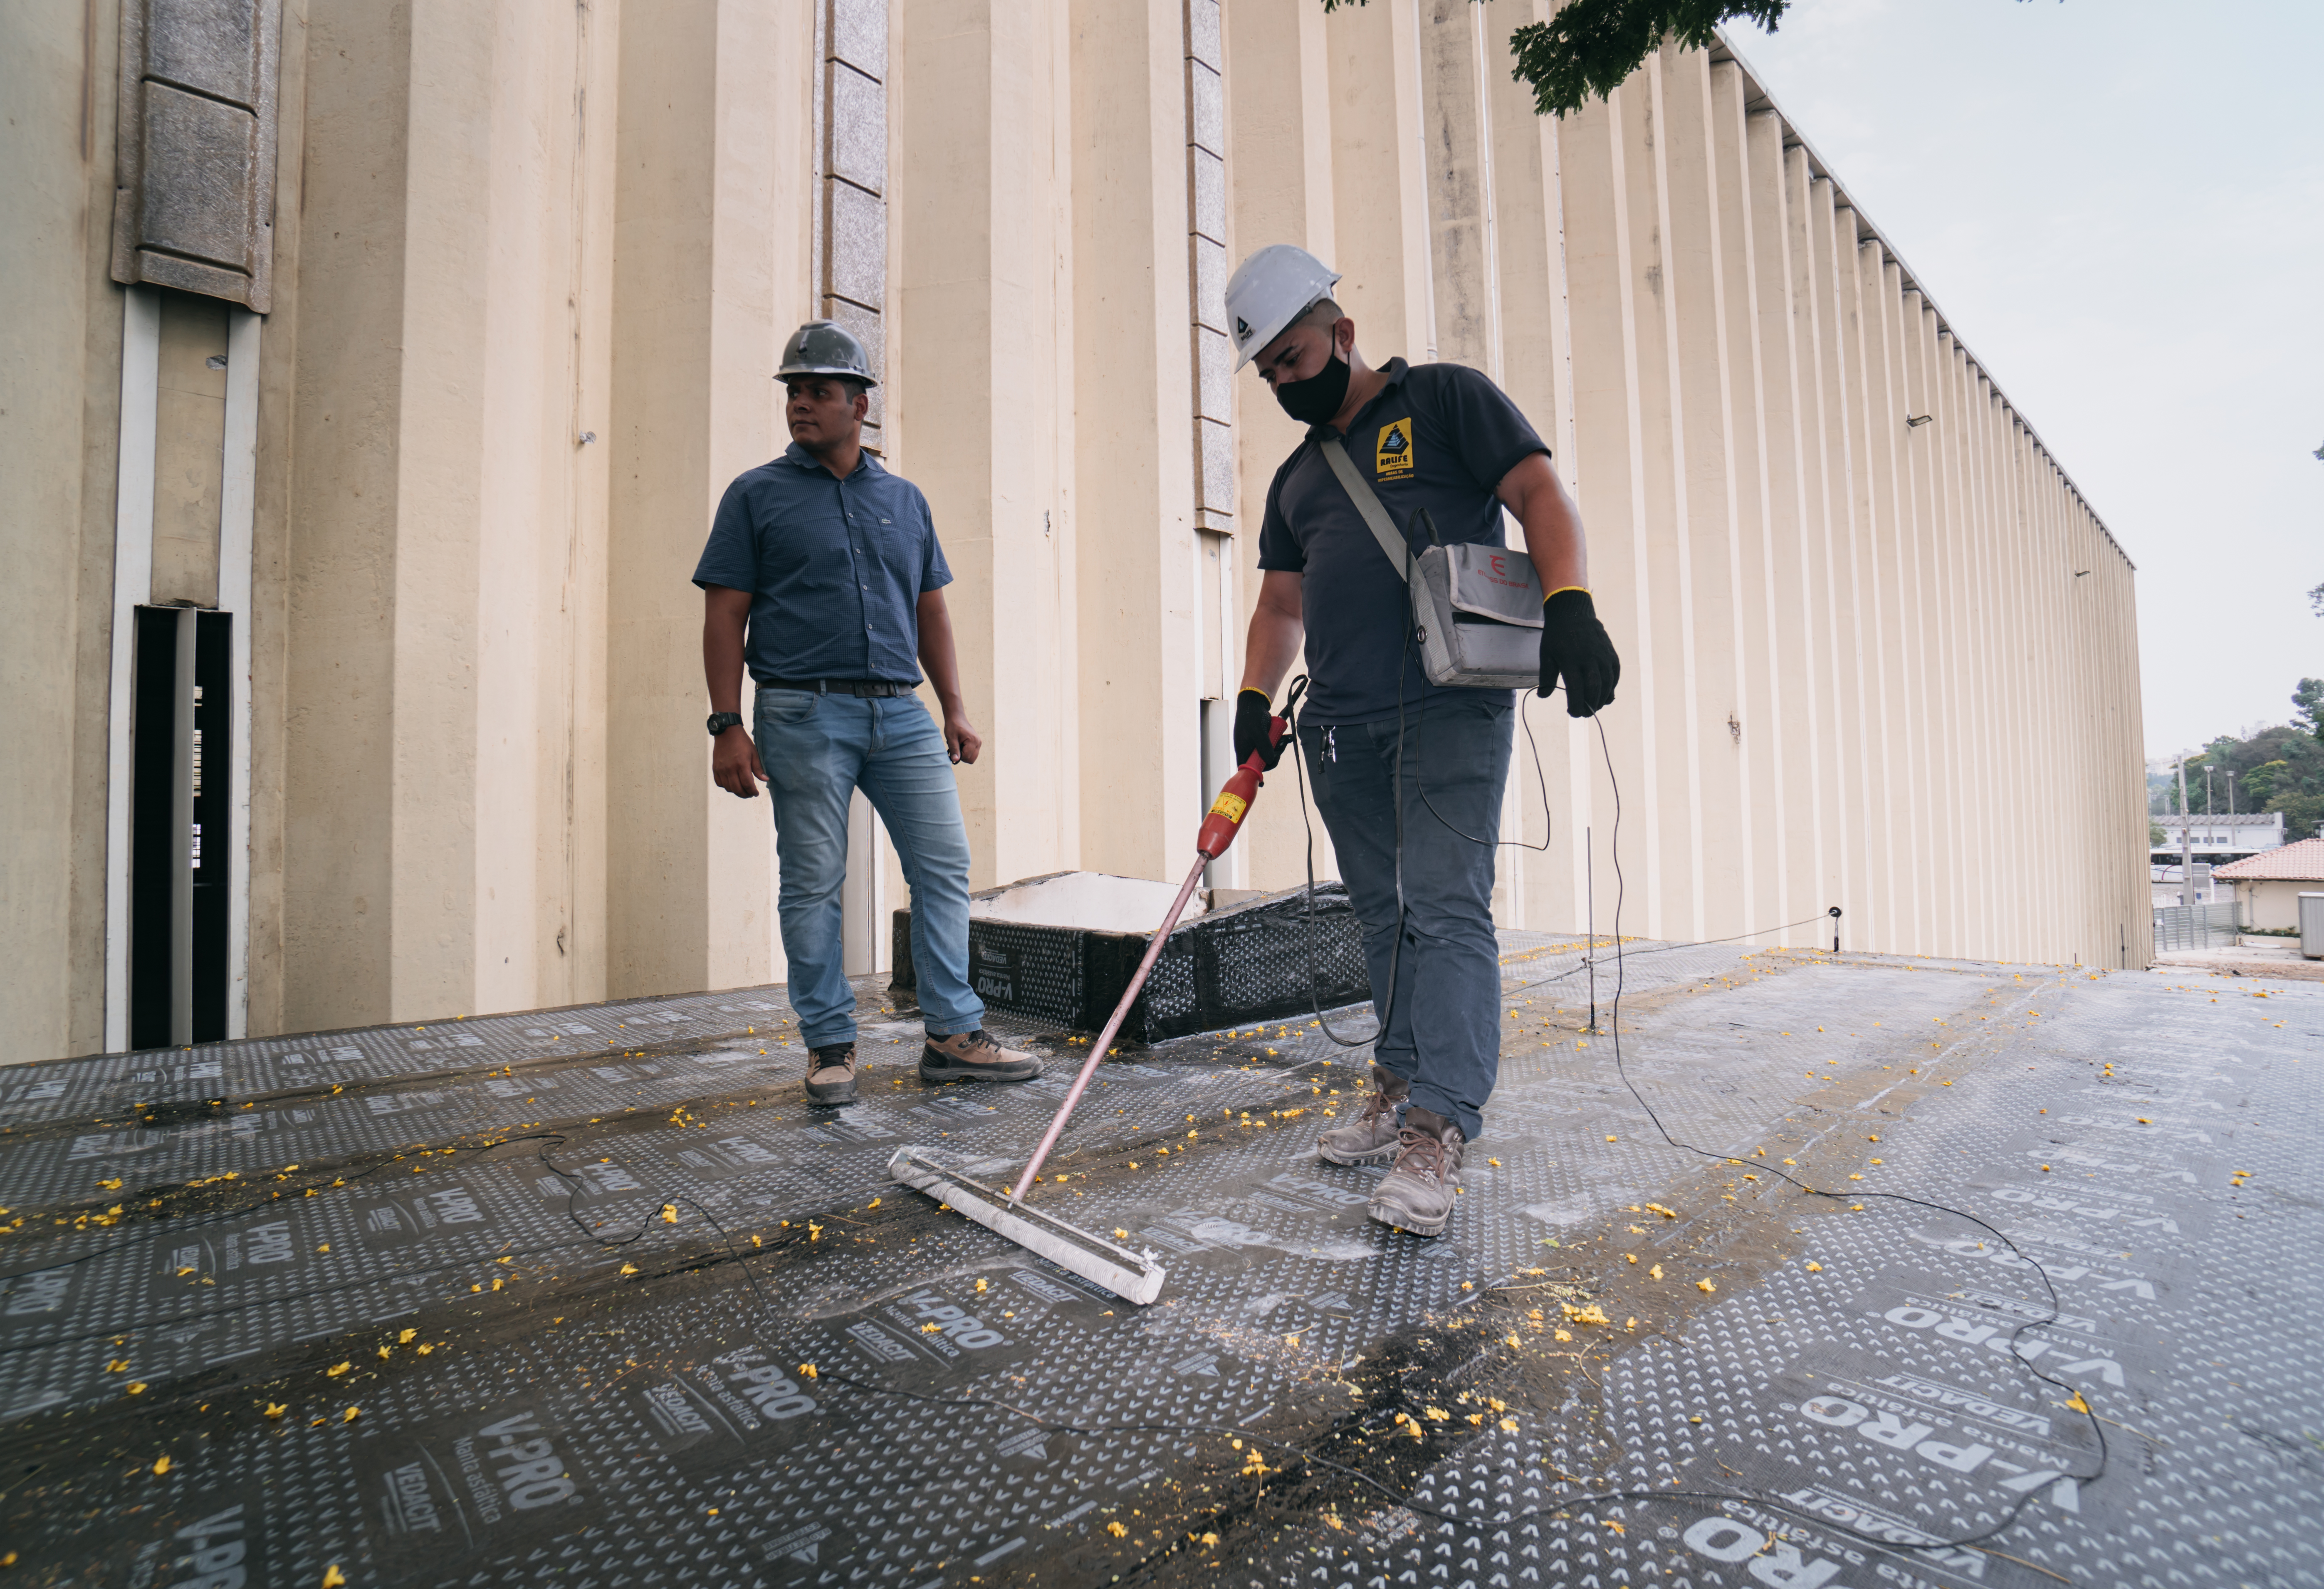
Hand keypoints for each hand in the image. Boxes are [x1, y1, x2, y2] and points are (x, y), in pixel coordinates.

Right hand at [711, 725, 765, 797]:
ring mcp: (721, 769)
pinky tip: (732, 783)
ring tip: (742, 789)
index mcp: (741, 764)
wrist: (727, 732)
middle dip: (745, 795)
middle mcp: (730, 768)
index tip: (756, 793)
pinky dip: (726, 786)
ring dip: (736, 791)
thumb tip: (765, 780)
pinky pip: (719, 783)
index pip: (747, 784)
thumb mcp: (753, 753)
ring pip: (728, 788)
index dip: (752, 792)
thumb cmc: (742, 742)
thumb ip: (758, 768)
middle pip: (737, 789)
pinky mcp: (715, 768)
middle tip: (750, 794)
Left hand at [942, 708, 981, 764]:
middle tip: (956, 747)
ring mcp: (979, 743)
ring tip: (959, 745)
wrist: (957, 717)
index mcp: (973, 741)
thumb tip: (955, 760)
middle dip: (962, 757)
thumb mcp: (951, 738)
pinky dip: (966, 752)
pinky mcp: (977, 743)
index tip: (953, 748)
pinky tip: (962, 745)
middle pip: (971, 759)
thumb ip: (954, 749)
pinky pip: (973, 754)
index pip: (966, 757)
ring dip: (964, 755)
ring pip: (972, 758)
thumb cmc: (953, 726)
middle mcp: (978, 743)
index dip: (958, 756)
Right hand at [1233, 688, 1285, 769]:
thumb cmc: (1252, 715)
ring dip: (1278, 748)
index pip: (1247, 767)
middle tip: (1281, 748)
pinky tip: (1286, 737)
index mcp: (1242, 749)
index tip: (1267, 770)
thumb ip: (1264, 746)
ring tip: (1285, 739)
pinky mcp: (1261, 739)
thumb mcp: (1258, 731)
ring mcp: (1255, 744)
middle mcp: (1248, 749)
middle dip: (1273, 756)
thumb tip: (1270, 761)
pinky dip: (1278, 743)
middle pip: (1260, 761)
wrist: (1254, 702)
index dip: (1256, 771)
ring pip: (1268, 753)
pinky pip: (1271, 746)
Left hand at [1538, 589, 1619, 715]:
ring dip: (1602, 699)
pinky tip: (1605, 694)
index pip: (1576, 689)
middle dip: (1589, 706)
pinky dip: (1611, 687)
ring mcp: (1603, 655)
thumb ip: (1546, 677)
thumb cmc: (1556, 636)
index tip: (1573, 713)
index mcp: (1571, 660)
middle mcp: (1589, 658)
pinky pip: (1615, 674)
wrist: (1573, 612)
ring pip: (1607, 684)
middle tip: (1583, 714)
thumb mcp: (1546, 655)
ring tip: (1594, 707)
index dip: (1576, 705)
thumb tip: (1543, 696)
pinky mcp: (1611, 653)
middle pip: (1594, 689)